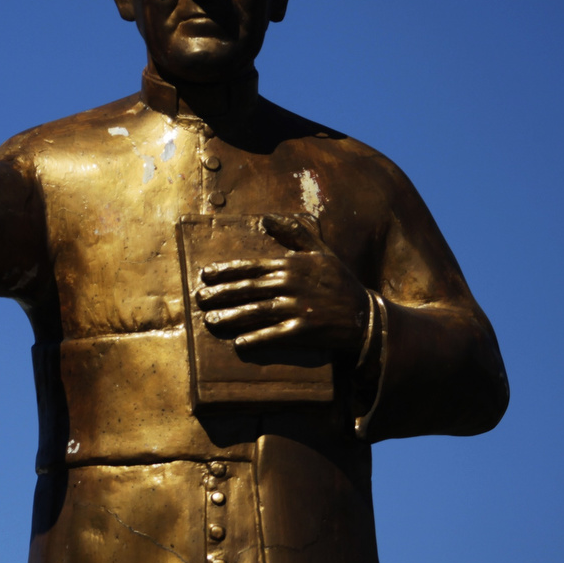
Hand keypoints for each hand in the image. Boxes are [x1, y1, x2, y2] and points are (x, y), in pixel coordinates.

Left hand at [194, 215, 369, 351]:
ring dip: (230, 316)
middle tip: (199, 299)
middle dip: (219, 294)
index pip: (250, 267)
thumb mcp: (320, 251)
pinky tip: (239, 343)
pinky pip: (274, 335)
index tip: (205, 275)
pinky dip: (256, 339)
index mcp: (291, 265)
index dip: (225, 272)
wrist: (365, 315)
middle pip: (247, 289)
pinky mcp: (303, 330)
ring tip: (210, 321)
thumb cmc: (340, 282)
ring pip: (255, 311)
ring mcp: (296, 307)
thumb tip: (268, 218)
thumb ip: (294, 233)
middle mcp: (290, 284)